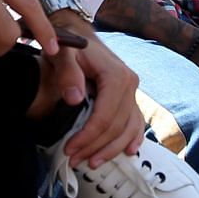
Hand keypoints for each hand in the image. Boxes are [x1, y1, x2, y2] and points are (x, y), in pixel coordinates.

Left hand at [52, 18, 145, 166]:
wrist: (78, 35)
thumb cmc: (68, 46)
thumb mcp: (62, 54)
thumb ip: (68, 74)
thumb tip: (75, 99)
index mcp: (117, 75)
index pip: (105, 116)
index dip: (88, 136)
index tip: (70, 148)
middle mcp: (130, 84)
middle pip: (117, 126)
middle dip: (95, 147)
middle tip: (74, 159)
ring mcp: (133, 92)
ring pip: (128, 129)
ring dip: (111, 149)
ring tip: (92, 162)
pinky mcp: (131, 97)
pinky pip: (136, 122)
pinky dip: (132, 138)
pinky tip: (128, 151)